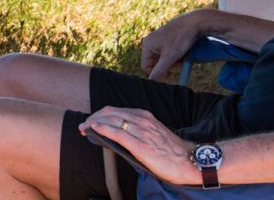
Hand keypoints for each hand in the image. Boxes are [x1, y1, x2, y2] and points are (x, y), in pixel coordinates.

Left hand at [79, 107, 199, 185]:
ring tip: (84, 129)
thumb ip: (137, 131)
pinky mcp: (141, 145)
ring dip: (94, 124)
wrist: (190, 161)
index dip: (100, 115)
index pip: (116, 111)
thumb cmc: (171, 151)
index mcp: (145, 116)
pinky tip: (94, 129)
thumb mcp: (153, 134)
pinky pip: (119, 133)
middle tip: (83, 126)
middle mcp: (142, 120)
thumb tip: (116, 136)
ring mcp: (142, 132)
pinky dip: (104, 129)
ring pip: (112, 121)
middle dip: (93, 119)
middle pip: (110, 114)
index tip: (90, 122)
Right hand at [141, 9, 204, 81]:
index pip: (146, 67)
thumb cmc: (181, 38)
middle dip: (168, 66)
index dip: (158, 73)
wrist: (196, 22)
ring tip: (182, 57)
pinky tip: (183, 51)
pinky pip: (168, 51)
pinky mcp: (168, 37)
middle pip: (155, 62)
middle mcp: (151, 41)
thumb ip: (159, 71)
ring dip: (173, 61)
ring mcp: (159, 38)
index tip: (172, 74)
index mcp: (147, 44)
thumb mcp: (170, 57)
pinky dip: (176, 54)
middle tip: (179, 63)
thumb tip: (151, 82)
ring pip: (163, 58)